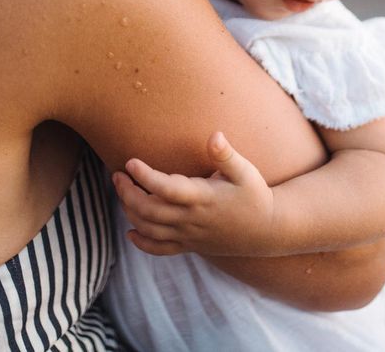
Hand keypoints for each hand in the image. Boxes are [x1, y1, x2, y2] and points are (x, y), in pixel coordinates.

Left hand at [112, 132, 277, 256]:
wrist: (267, 231)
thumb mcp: (246, 172)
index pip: (167, 189)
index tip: (130, 162)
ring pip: (150, 229)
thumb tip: (215, 135)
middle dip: (128, 193)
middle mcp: (192, 219)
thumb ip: (226, 155)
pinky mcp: (190, 246)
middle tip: (117, 175)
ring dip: (130, 212)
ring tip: (122, 192)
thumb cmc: (255, 195)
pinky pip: (161, 249)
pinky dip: (143, 244)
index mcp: (203, 198)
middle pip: (150, 211)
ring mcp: (189, 235)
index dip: (145, 177)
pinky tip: (131, 232)